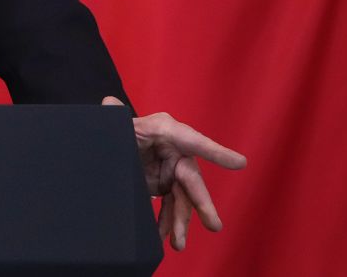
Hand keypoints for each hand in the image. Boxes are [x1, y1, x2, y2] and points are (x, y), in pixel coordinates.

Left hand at [103, 96, 245, 250]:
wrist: (107, 143)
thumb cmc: (116, 128)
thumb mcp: (116, 125)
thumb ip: (114, 118)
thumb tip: (109, 103)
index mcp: (163, 129)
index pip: (191, 140)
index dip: (215, 152)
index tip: (239, 163)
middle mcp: (173, 150)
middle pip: (190, 179)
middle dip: (201, 203)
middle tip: (214, 224)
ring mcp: (169, 169)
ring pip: (181, 199)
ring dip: (180, 222)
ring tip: (177, 244)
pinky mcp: (162, 185)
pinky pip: (169, 206)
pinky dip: (166, 222)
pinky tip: (163, 238)